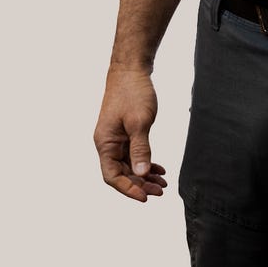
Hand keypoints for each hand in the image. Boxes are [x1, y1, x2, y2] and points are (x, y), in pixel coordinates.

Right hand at [93, 68, 166, 201]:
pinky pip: (134, 154)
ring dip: (144, 175)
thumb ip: (140, 148)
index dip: (128, 189)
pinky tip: (159, 169)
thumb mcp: (139, 121)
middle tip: (160, 191)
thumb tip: (141, 174)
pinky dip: (146, 162)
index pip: (112, 177)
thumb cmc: (133, 92)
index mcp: (105, 143)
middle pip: (121, 173)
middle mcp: (108, 143)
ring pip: (129, 165)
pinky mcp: (125, 132)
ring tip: (162, 184)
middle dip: (140, 184)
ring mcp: (116, 138)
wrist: (131, 69)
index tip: (146, 197)